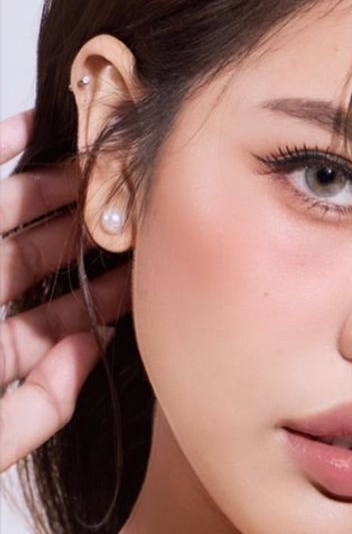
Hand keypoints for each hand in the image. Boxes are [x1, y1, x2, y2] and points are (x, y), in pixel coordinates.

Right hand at [0, 107, 131, 471]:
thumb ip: (36, 406)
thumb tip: (90, 345)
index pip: (47, 327)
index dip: (96, 296)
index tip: (145, 270)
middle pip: (26, 265)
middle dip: (80, 232)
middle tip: (131, 200)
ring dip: (40, 188)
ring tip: (92, 159)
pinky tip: (25, 126)